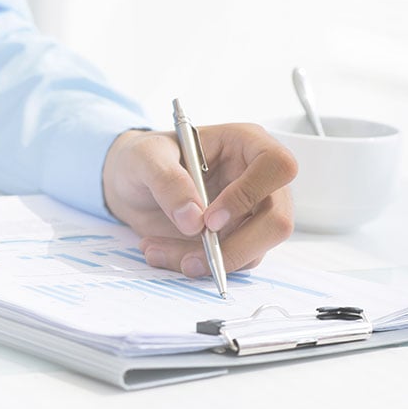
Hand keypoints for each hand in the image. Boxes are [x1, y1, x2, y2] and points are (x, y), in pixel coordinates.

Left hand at [101, 124, 295, 277]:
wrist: (130, 183)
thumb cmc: (144, 158)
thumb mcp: (144, 158)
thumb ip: (167, 181)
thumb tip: (194, 220)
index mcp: (246, 143)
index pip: (277, 166)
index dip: (250, 195)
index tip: (210, 219)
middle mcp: (257, 179)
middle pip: (277, 221)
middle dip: (235, 248)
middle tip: (191, 257)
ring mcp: (249, 213)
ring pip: (254, 251)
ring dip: (207, 261)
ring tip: (158, 250)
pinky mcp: (235, 239)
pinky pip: (229, 263)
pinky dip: (195, 265)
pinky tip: (162, 252)